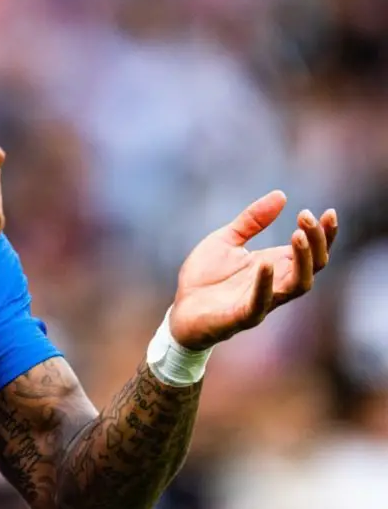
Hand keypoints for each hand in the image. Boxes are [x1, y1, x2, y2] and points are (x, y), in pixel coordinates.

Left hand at [169, 190, 337, 350]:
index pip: (312, 251)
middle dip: (316, 241)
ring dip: (302, 261)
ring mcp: (262, 301)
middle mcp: (276, 284)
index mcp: (275, 265)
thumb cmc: (206, 277)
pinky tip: (265, 263)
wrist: (181, 310)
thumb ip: (252, 220)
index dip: (324, 234)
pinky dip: (264, 284)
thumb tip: (281, 194)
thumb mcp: (227, 240)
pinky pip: (260, 303)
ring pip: (298, 285)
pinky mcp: (241, 316)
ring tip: (297, 236)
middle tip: (307, 216)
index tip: (329, 212)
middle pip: (313, 266)